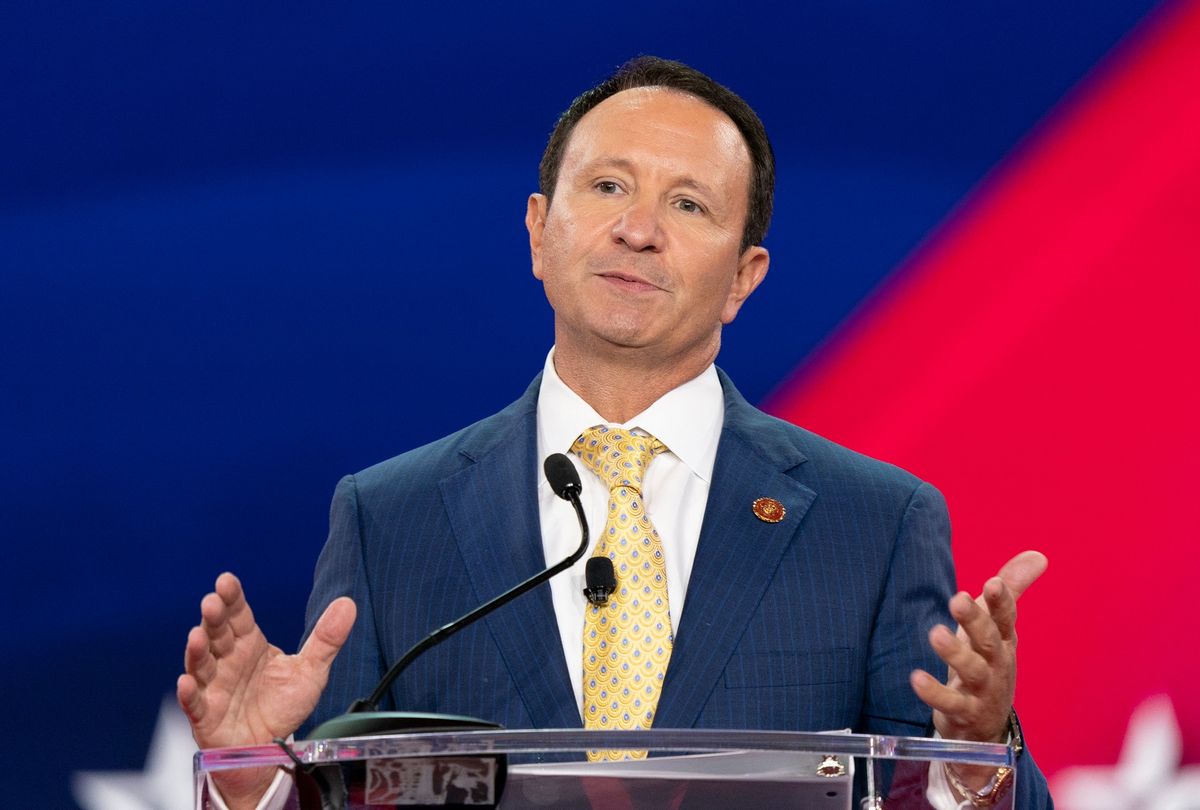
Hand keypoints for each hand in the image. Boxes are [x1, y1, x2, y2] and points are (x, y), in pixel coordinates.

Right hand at [177, 572, 355, 807]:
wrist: (270, 747)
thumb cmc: (282, 705)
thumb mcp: (311, 671)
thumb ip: (326, 638)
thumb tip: (347, 603)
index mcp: (249, 645)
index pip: (239, 616)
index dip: (232, 598)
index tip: (227, 581)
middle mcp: (228, 661)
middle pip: (217, 634)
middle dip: (213, 618)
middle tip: (212, 602)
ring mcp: (214, 686)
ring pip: (202, 664)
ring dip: (197, 651)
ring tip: (197, 636)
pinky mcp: (206, 715)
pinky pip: (195, 703)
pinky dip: (189, 694)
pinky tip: (186, 683)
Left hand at [910, 551, 1047, 744]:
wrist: (986, 723)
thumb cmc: (988, 662)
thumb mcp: (997, 627)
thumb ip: (1012, 590)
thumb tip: (1038, 555)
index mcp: (1003, 639)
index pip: (1006, 617)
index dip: (1002, 602)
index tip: (993, 582)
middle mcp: (996, 663)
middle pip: (989, 640)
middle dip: (975, 620)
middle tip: (958, 599)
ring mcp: (982, 689)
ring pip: (971, 670)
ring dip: (954, 652)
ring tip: (935, 634)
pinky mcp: (965, 712)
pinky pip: (951, 703)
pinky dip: (935, 692)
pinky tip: (916, 678)